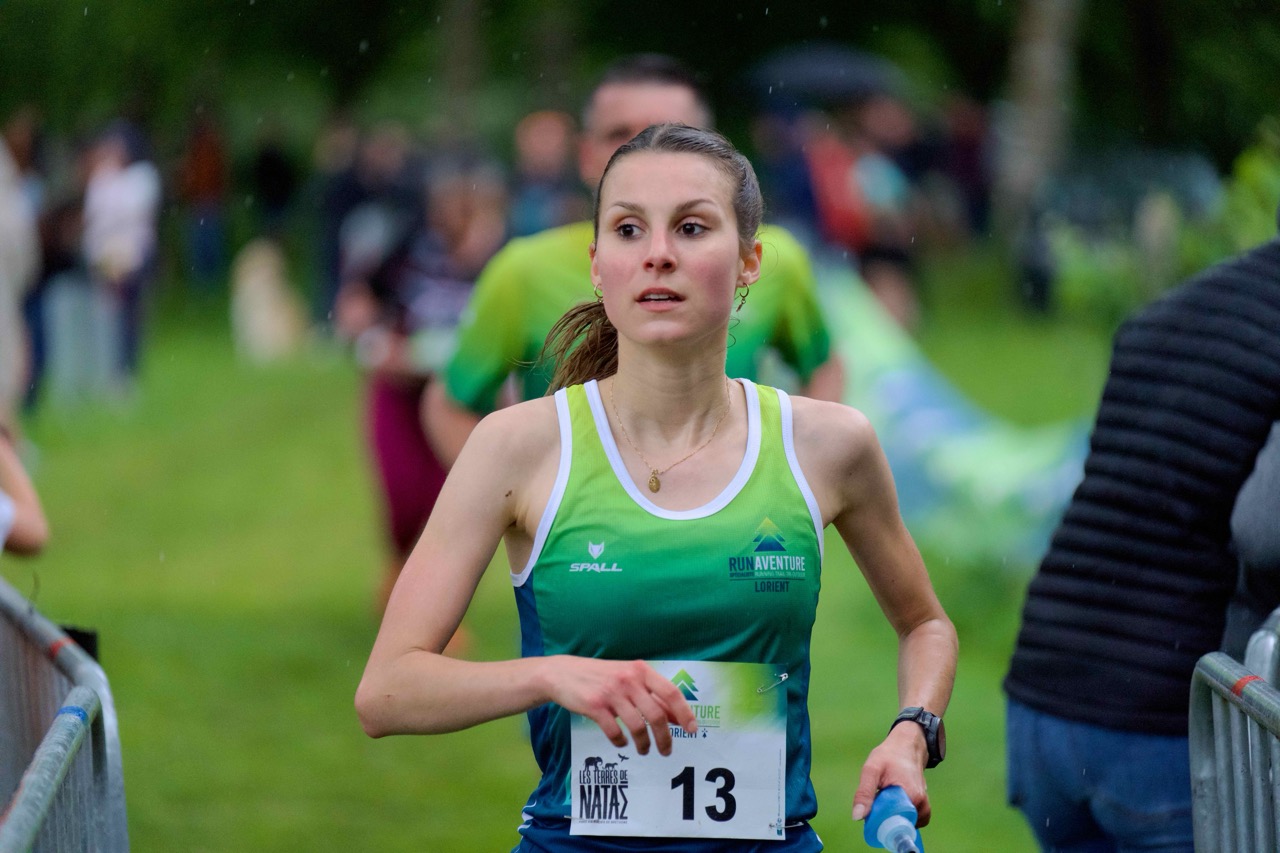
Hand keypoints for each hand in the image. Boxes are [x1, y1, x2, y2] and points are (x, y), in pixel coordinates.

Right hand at [545, 657, 696, 755]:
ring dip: (644, 744)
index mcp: (641, 670)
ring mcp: (611, 693)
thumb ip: (652, 696)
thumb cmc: (602, 677)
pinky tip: (621, 742)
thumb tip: (677, 717)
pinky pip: (615, 732)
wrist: (563, 673)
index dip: (684, 713)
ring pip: (637, 726)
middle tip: (666, 751)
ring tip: (644, 750)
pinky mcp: (594, 706)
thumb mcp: (629, 679)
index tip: (692, 730)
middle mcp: (628, 680)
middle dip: (664, 738)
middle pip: (656, 715)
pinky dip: (621, 742)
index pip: (671, 692)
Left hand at [851, 721, 930, 825]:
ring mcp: (924, 804)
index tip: (871, 815)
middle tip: (877, 802)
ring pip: (905, 821)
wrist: (907, 745)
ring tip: (884, 798)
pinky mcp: (922, 804)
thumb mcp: (872, 769)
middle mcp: (921, 803)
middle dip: (885, 819)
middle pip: (900, 824)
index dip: (881, 823)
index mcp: (912, 796)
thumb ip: (864, 792)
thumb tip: (857, 817)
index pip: (896, 824)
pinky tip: (892, 802)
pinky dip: (901, 814)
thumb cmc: (889, 755)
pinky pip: (911, 818)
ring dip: (892, 815)